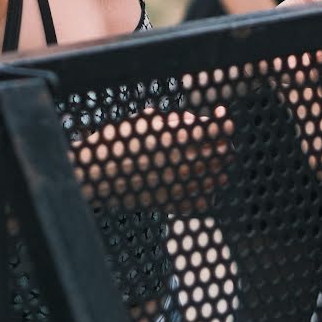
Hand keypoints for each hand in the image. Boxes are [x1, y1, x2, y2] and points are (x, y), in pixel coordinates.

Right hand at [78, 107, 232, 210]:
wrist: (98, 173)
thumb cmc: (118, 141)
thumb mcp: (146, 120)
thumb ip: (174, 120)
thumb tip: (193, 120)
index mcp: (180, 137)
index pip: (218, 130)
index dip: (222, 121)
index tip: (220, 117)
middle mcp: (187, 161)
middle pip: (223, 153)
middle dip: (221, 143)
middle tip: (212, 139)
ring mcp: (183, 186)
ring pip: (217, 178)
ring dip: (215, 168)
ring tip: (204, 161)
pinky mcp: (174, 204)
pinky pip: (201, 201)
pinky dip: (202, 193)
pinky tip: (193, 185)